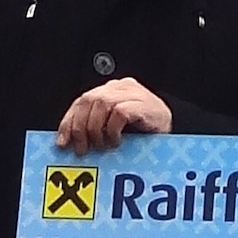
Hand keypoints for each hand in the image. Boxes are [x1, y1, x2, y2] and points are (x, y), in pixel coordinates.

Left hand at [55, 78, 172, 151]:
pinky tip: (116, 142)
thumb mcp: (116, 127)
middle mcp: (120, 87)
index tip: (62, 143)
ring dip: (95, 129)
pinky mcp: (143, 103)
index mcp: (111, 90)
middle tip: (82, 149)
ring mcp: (133, 93)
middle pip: (88, 100)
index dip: (69, 121)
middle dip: (80, 127)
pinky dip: (112, 129)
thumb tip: (68, 142)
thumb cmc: (145, 132)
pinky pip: (119, 112)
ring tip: (101, 146)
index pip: (82, 101)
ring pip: (101, 103)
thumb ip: (96, 126)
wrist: (175, 130)